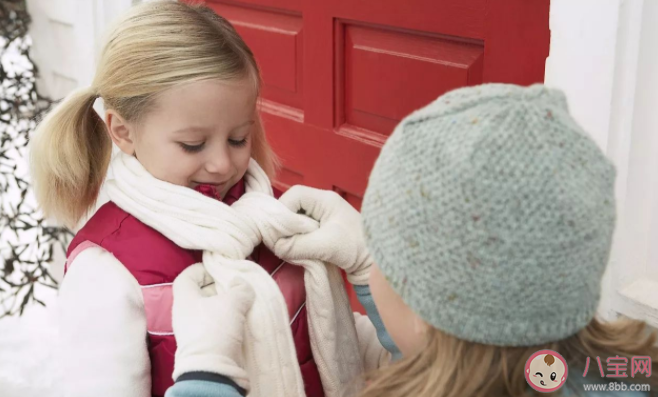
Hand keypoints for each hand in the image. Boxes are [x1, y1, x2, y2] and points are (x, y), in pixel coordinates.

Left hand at [172, 264, 253, 390]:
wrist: (212, 369)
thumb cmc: (216, 328)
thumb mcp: (233, 302)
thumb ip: (239, 288)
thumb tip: (240, 283)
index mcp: (184, 299)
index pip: (186, 276)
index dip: (201, 270)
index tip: (219, 270)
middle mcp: (184, 314)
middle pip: (199, 293)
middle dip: (218, 288)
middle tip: (235, 285)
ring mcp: (192, 331)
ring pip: (208, 310)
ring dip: (224, 306)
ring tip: (241, 303)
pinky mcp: (202, 344)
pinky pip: (213, 325)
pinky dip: (225, 321)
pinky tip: (240, 321)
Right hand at [275, 185, 371, 284]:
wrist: (375, 264)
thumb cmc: (357, 248)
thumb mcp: (326, 246)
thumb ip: (298, 245)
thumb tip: (277, 247)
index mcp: (325, 200)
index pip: (295, 195)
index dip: (282, 209)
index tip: (278, 230)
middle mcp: (323, 205)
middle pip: (293, 206)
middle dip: (285, 224)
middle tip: (281, 241)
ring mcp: (323, 218)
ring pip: (296, 220)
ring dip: (291, 234)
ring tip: (289, 248)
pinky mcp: (323, 232)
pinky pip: (302, 232)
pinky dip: (297, 241)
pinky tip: (298, 252)